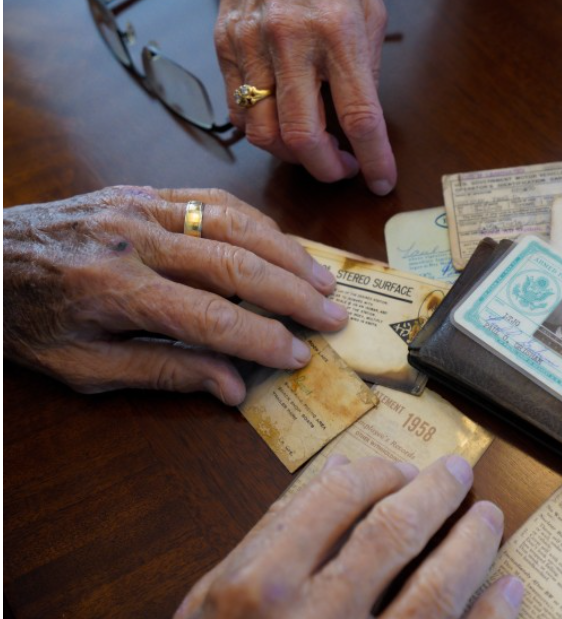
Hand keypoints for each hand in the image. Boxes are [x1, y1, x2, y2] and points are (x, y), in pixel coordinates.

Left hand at [3, 186, 347, 404]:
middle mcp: (133, 240)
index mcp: (113, 291)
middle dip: (292, 295)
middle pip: (235, 265)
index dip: (262, 339)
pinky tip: (282, 245)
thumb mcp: (85, 367)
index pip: (210, 317)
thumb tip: (233, 387)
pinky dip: (256, 224)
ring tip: (323, 282)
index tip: (300, 357)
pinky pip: (212, 200)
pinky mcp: (142, 191)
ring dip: (286, 254)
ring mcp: (139, 207)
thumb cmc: (27, 320)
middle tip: (333, 318)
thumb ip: (163, 372)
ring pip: (233, 224)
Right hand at [175, 455, 524, 617]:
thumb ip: (270, 534)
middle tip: (458, 472)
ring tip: (489, 518)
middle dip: (435, 492)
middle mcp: (316, 618)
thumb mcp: (214, 601)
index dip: (379, 472)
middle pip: (394, 533)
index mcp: (263, 586)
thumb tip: (337, 471)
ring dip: (472, 544)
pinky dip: (492, 614)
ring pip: (436, 588)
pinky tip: (509, 588)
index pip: (337, 499)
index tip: (401, 468)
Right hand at [215, 0, 396, 194]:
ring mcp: (250, 44)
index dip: (373, 159)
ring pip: (263, 134)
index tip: (381, 181)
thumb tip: (359, 132)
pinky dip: (262, 132)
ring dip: (292, 155)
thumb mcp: (368, 17)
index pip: (359, 117)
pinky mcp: (224, 45)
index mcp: (337, 32)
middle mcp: (290, 40)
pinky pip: (237, 113)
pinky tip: (282, 123)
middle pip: (302, 137)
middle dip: (325, 169)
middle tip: (341, 169)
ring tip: (313, 148)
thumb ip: (364, 74)